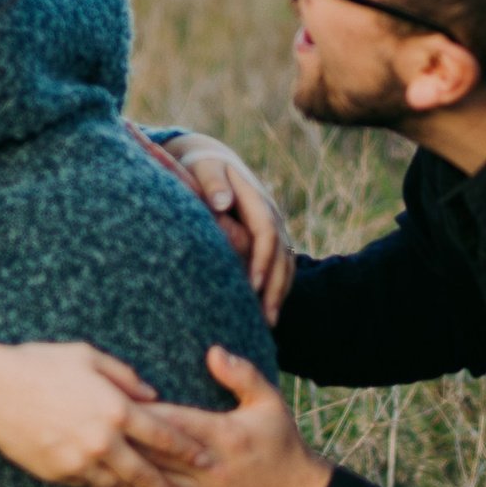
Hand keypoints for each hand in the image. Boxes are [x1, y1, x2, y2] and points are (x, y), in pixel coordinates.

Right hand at [0, 340, 203, 486]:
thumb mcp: (88, 357)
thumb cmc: (40, 364)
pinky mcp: (58, 473)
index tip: (208, 459)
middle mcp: (101, 440)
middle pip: (148, 473)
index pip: (164, 435)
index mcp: (115, 408)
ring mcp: (78, 461)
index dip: (190, 450)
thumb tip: (154, 396)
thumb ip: (126, 378)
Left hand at [95, 346, 333, 486]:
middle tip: (80, 431)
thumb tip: (213, 352)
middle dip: (117, 442)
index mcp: (221, 434)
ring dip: (116, 482)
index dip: (136, 410)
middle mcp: (207, 468)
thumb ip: (242, 375)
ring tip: (80, 474)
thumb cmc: (283, 445)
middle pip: (152, 453)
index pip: (170, 420)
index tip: (106, 399)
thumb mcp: (270, 402)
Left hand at [133, 127, 295, 322]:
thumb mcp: (203, 169)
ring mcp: (273, 228)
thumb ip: (212, 183)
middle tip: (265, 318)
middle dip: (275, 286)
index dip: (262, 259)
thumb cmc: (200, 169)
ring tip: (268, 323)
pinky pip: (280, 266)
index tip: (253, 285)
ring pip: (285, 263)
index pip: (266, 232)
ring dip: (279, 293)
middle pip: (282, 254)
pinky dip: (277, 289)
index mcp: (256, 198)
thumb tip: (222, 203)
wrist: (210, 163)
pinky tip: (266, 312)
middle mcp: (270, 214)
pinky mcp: (268, 240)